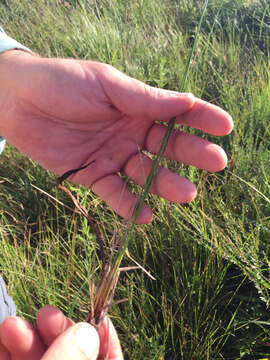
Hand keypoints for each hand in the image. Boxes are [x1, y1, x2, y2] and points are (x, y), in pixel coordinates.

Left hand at [0, 51, 232, 222]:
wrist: (17, 101)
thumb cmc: (62, 82)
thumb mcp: (106, 84)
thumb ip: (144, 98)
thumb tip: (186, 101)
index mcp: (136, 106)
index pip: (176, 112)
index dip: (202, 118)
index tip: (225, 127)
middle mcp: (129, 132)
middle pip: (167, 146)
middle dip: (193, 154)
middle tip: (217, 162)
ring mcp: (113, 155)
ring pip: (145, 174)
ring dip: (165, 184)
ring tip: (186, 193)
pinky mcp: (91, 175)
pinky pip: (115, 194)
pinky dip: (129, 206)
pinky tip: (147, 215)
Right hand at [0, 305, 122, 359]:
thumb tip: (87, 331)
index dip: (106, 339)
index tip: (98, 315)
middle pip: (69, 355)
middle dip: (56, 332)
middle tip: (46, 314)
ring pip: (40, 358)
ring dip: (26, 338)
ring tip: (11, 325)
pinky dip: (8, 349)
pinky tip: (3, 334)